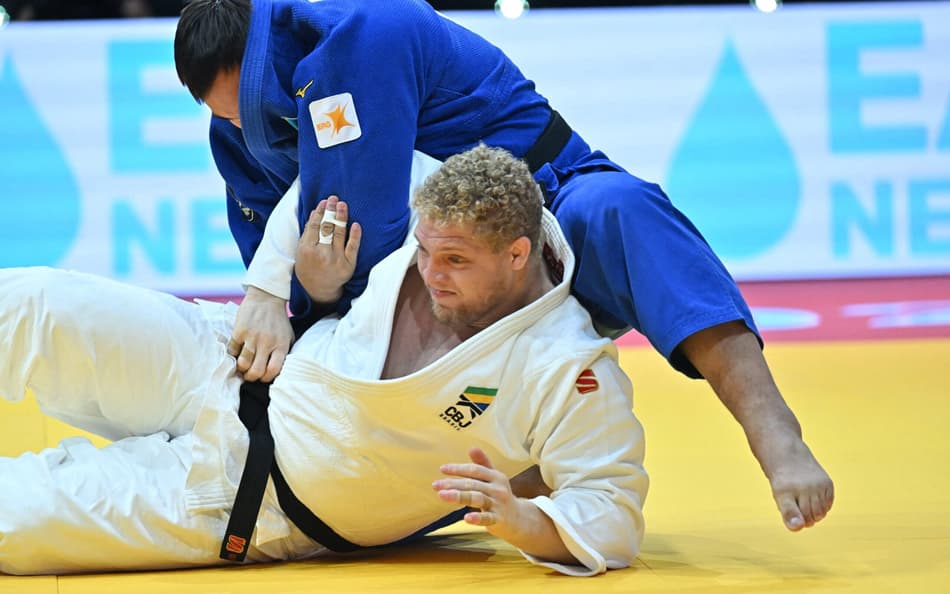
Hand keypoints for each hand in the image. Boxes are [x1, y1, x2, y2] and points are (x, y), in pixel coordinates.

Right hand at [227, 286, 293, 381]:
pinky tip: (235, 354)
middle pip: (256, 370)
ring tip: (242, 366)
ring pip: (243, 363)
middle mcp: (267, 342)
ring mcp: (252, 337)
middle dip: (252, 377)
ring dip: (241, 369)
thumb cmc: (278, 320)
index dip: (266, 378)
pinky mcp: (239, 331)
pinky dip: (232, 356)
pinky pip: (232, 351)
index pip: (273, 371)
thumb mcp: (288, 336)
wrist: (266, 298)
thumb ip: (285, 353)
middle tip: (250, 375)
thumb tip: (278, 372)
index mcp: (281, 345)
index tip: (262, 377)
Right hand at [295, 196, 361, 303]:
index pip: (314, 226)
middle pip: (326, 228)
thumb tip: (315, 212)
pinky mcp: (348, 265)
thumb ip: (308, 233)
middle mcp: (321, 254)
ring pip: (339, 234)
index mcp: (307, 250)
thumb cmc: (309, 268)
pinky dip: (355, 235)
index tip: (324, 202)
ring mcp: (336, 260)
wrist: (318, 291)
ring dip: (341, 217)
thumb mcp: (301, 252)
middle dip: (330, 211)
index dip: (319, 212)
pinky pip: (353, 248)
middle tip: (334, 199)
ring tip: (342, 205)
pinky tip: (356, 224)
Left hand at [433, 448, 575, 563]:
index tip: (442, 469)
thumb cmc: (501, 496)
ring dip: (459, 496)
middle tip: (435, 485)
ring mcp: (499, 504)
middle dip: (453, 484)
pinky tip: (466, 519)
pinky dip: (477, 518)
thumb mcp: (494, 478)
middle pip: (473, 484)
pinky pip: (487, 518)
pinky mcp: (499, 520)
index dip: (458, 469)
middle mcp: (498, 488)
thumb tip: (472, 447)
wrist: (519, 519)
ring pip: (478, 498)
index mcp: (496, 476)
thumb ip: (483, 464)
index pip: (475, 470)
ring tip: (442, 495)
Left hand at [767, 438, 834, 530]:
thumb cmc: (783, 482)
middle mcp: (802, 487)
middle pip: (809, 518)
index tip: (796, 525)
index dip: (795, 521)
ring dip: (814, 515)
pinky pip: (828, 505)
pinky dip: (822, 507)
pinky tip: (814, 499)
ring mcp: (816, 484)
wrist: (789, 457)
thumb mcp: (779, 496)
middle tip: (798, 509)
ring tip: (805, 504)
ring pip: (820, 514)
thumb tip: (797, 527)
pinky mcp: (827, 483)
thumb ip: (788, 513)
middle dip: (804, 520)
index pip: (792, 513)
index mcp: (784, 491)